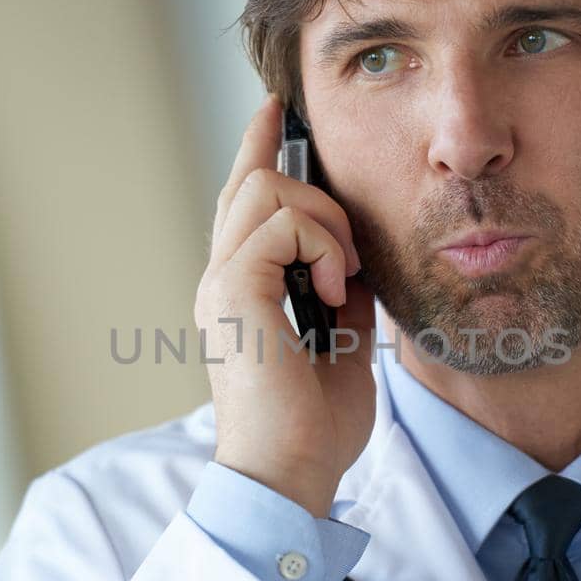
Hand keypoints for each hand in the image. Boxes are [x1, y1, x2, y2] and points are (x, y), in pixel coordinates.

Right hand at [194, 95, 376, 516]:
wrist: (292, 473)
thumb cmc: (313, 426)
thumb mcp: (344, 344)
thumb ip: (343, 294)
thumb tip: (359, 260)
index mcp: (241, 288)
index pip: (243, 197)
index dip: (258, 145)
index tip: (274, 107)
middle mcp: (221, 276)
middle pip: (252, 178)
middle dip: (315, 192)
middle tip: (347, 254)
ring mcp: (222, 280)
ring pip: (266, 188)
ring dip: (324, 223)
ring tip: (342, 278)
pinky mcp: (234, 288)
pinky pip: (280, 221)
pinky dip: (321, 246)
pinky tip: (335, 291)